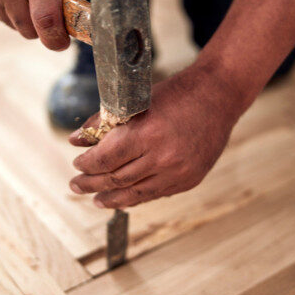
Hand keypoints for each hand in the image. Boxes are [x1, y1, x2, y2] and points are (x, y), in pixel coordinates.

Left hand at [66, 65, 247, 208]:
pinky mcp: (189, 180)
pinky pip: (156, 194)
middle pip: (117, 179)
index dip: (87, 165)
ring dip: (112, 198)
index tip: (77, 165)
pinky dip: (136, 197)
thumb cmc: (175, 95)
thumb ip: (103, 122)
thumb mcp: (135, 102)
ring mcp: (178, 172)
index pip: (106, 159)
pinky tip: (123, 197)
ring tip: (96, 199)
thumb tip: (76, 139)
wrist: (218, 97)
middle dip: (92, 184)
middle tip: (76, 185)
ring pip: (136, 193)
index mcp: (147, 133)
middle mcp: (163, 157)